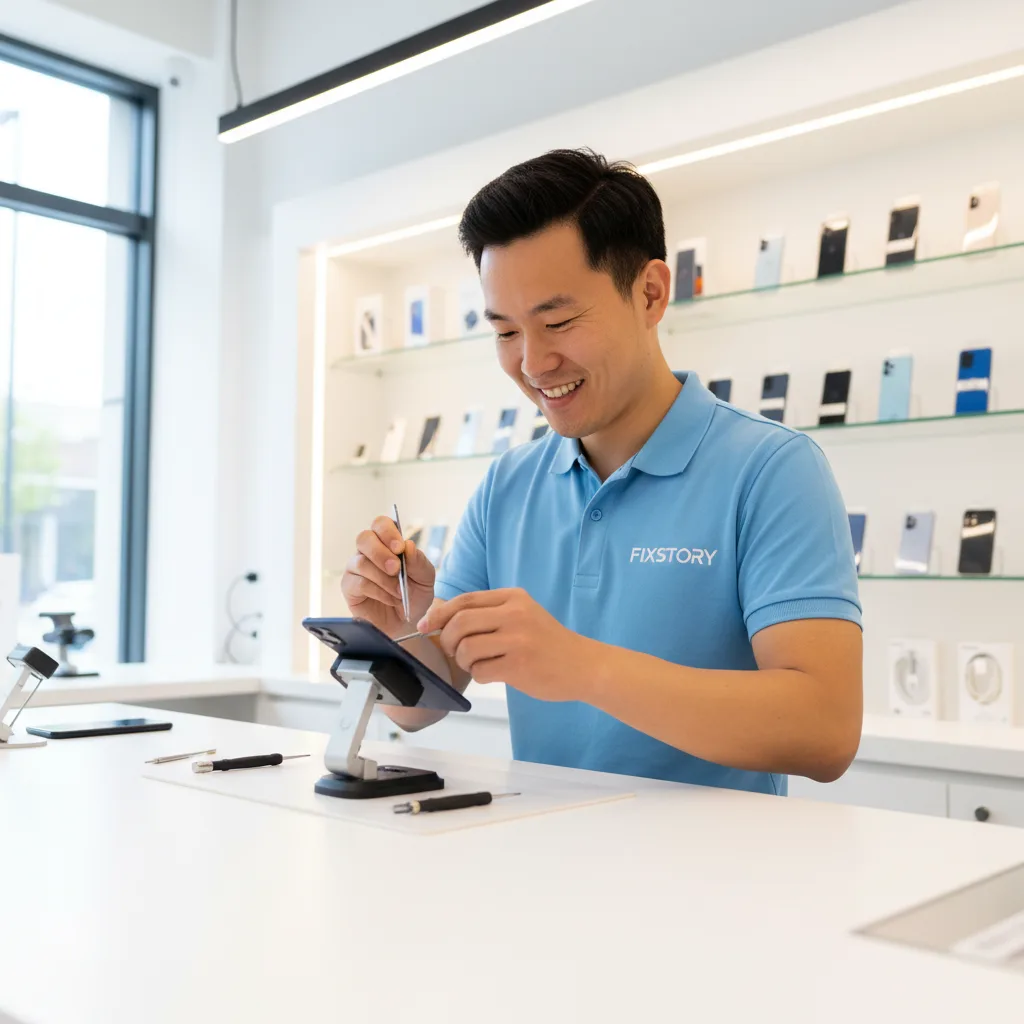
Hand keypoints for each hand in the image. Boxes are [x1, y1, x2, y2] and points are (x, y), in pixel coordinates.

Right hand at [341, 515, 435, 634]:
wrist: (408, 623)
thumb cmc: (415, 595)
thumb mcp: (425, 579)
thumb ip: (419, 562)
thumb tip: (408, 545)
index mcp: (387, 542)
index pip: (380, 524)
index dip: (388, 532)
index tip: (399, 547)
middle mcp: (368, 552)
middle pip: (364, 538)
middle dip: (381, 553)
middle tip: (396, 568)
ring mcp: (356, 569)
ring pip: (361, 562)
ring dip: (383, 578)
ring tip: (399, 591)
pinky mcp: (349, 587)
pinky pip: (359, 583)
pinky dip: (379, 591)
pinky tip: (391, 598)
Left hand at [417, 588, 591, 700]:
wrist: (584, 665)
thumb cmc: (547, 642)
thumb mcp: (521, 614)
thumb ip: (487, 614)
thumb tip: (439, 621)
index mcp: (513, 597)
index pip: (464, 600)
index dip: (439, 614)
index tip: (425, 626)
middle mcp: (515, 614)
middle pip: (459, 623)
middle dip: (448, 641)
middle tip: (455, 651)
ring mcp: (517, 639)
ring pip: (466, 649)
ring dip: (464, 661)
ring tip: (479, 664)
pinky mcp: (519, 665)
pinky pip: (480, 671)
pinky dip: (479, 675)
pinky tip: (494, 673)